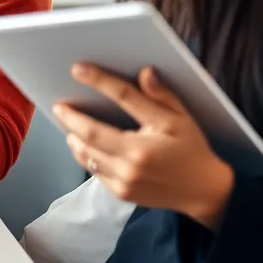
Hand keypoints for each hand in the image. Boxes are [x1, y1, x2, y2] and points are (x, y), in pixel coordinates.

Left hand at [55, 64, 233, 228]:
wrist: (203, 192)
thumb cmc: (192, 150)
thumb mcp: (182, 119)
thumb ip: (162, 96)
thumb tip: (145, 72)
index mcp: (148, 140)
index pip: (121, 101)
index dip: (99, 81)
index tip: (78, 69)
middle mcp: (132, 163)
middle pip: (90, 136)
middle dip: (71, 119)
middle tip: (59, 106)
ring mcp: (124, 181)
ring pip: (86, 156)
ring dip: (74, 139)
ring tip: (68, 124)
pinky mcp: (120, 193)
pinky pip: (94, 172)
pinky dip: (86, 156)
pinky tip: (84, 145)